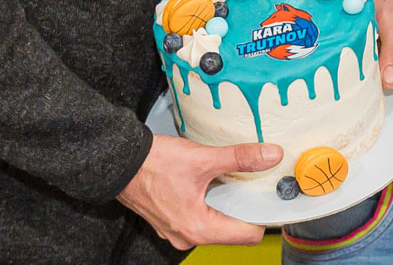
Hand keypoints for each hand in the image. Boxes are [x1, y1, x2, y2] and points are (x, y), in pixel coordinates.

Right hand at [117, 135, 278, 249]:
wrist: (119, 162)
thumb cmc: (154, 164)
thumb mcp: (203, 159)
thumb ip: (240, 158)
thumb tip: (270, 156)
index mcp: (199, 228)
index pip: (248, 235)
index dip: (264, 216)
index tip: (273, 197)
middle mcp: (188, 236)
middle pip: (233, 230)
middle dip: (246, 207)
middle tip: (258, 183)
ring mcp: (178, 230)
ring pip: (217, 223)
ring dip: (227, 203)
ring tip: (236, 178)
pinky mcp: (171, 220)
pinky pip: (200, 217)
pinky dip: (210, 202)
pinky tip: (213, 181)